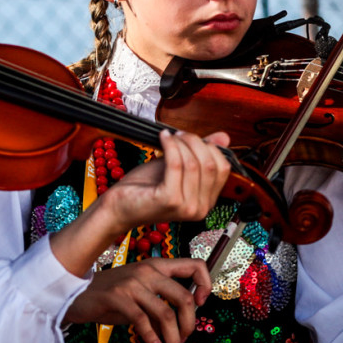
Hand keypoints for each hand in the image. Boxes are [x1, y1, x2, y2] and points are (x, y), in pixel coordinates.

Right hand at [65, 258, 211, 342]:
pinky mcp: (118, 296)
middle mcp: (147, 271)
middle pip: (183, 297)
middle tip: (183, 339)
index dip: (205, 284)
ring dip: (172, 338)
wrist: (77, 293)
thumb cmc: (111, 296)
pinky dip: (152, 338)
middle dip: (188, 325)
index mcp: (156, 266)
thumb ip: (160, 306)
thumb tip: (180, 329)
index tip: (200, 304)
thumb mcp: (139, 296)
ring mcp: (132, 283)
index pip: (193, 266)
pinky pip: (143, 321)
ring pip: (166, 313)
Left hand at [102, 130, 230, 229]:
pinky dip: (170, 146)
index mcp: (206, 202)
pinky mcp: (170, 200)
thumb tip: (224, 137)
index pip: (223, 169)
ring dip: (181, 143)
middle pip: (210, 165)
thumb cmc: (144, 188)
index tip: (192, 137)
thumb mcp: (176, 168)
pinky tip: (162, 138)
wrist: (118, 207)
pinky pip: (176, 165)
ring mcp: (186, 206)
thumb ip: (198, 154)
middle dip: (195, 142)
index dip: (210, 148)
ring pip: (194, 164)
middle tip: (179, 134)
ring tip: (169, 136)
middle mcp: (200, 208)